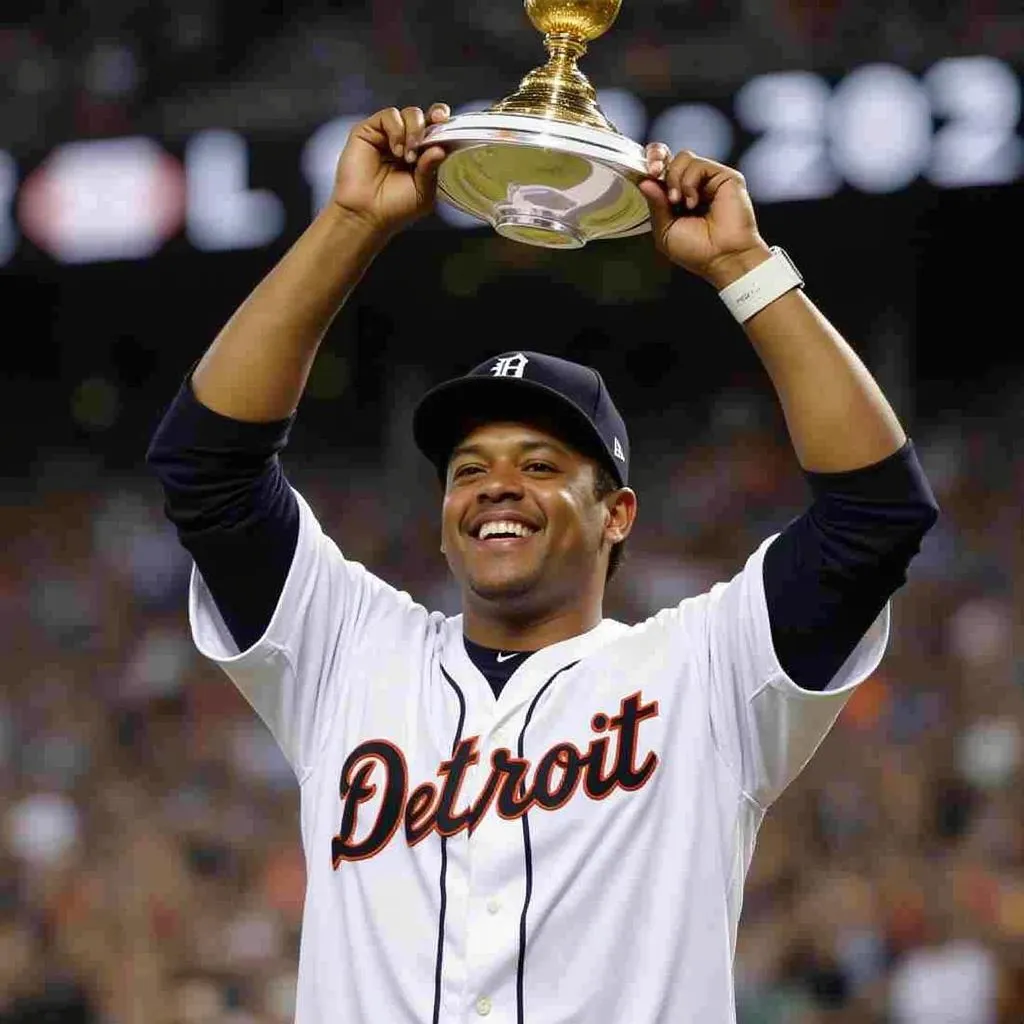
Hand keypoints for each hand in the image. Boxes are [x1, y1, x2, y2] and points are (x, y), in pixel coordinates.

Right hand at [332, 103, 449, 236]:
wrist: (366, 214)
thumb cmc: (394, 208)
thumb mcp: (423, 192)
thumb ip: (432, 169)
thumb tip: (440, 148)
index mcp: (423, 155)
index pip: (438, 131)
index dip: (444, 123)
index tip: (447, 122)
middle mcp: (407, 142)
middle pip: (426, 117)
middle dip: (431, 124)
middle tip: (427, 142)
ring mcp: (389, 135)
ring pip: (410, 113)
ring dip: (414, 131)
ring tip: (407, 157)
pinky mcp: (370, 130)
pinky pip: (390, 115)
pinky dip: (397, 130)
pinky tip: (395, 150)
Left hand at [638, 146, 770, 287]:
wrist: (722, 258)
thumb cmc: (697, 252)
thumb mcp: (665, 230)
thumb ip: (655, 205)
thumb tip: (644, 182)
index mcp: (676, 197)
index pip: (660, 169)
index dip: (650, 163)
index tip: (645, 173)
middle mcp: (692, 185)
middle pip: (670, 155)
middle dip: (656, 158)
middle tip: (654, 173)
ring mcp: (708, 179)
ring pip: (683, 157)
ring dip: (674, 179)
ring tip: (679, 202)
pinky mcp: (724, 176)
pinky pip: (698, 165)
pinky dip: (689, 183)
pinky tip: (694, 202)